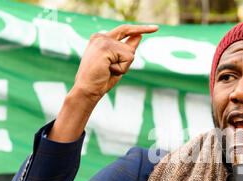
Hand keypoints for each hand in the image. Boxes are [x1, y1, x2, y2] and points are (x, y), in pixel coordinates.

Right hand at [48, 24, 157, 142]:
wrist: (87, 90)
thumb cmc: (101, 80)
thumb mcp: (118, 63)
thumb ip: (127, 50)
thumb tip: (140, 36)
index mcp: (101, 39)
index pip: (125, 31)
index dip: (141, 29)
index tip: (155, 28)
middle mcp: (101, 36)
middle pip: (129, 47)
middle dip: (126, 63)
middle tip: (108, 71)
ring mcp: (103, 40)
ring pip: (130, 53)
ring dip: (123, 66)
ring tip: (108, 70)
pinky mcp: (106, 46)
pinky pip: (127, 57)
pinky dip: (122, 68)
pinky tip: (108, 69)